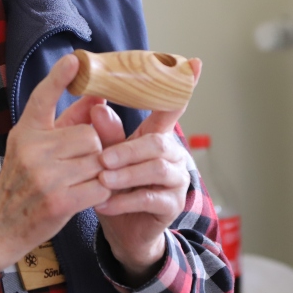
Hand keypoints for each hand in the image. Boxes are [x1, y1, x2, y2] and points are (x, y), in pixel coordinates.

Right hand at [0, 55, 110, 271]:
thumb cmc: (23, 184)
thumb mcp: (34, 149)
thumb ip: (66, 123)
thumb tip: (98, 98)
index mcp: (26, 132)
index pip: (43, 97)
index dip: (59, 77)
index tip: (75, 59)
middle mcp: (32, 149)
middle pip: (90, 135)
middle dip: (93, 150)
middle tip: (80, 165)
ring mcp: (45, 175)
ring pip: (98, 160)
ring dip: (98, 172)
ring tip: (80, 182)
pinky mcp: (59, 200)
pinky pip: (100, 186)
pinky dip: (100, 192)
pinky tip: (86, 197)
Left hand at [90, 59, 202, 285]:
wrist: (123, 229)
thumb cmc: (116, 186)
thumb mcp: (107, 157)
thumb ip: (107, 134)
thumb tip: (97, 106)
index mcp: (157, 137)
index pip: (171, 108)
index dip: (183, 86)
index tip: (195, 63)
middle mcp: (172, 155)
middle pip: (156, 144)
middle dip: (128, 150)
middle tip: (102, 159)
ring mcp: (175, 180)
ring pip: (154, 170)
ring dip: (125, 175)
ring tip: (102, 181)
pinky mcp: (171, 205)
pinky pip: (149, 199)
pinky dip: (124, 201)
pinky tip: (104, 204)